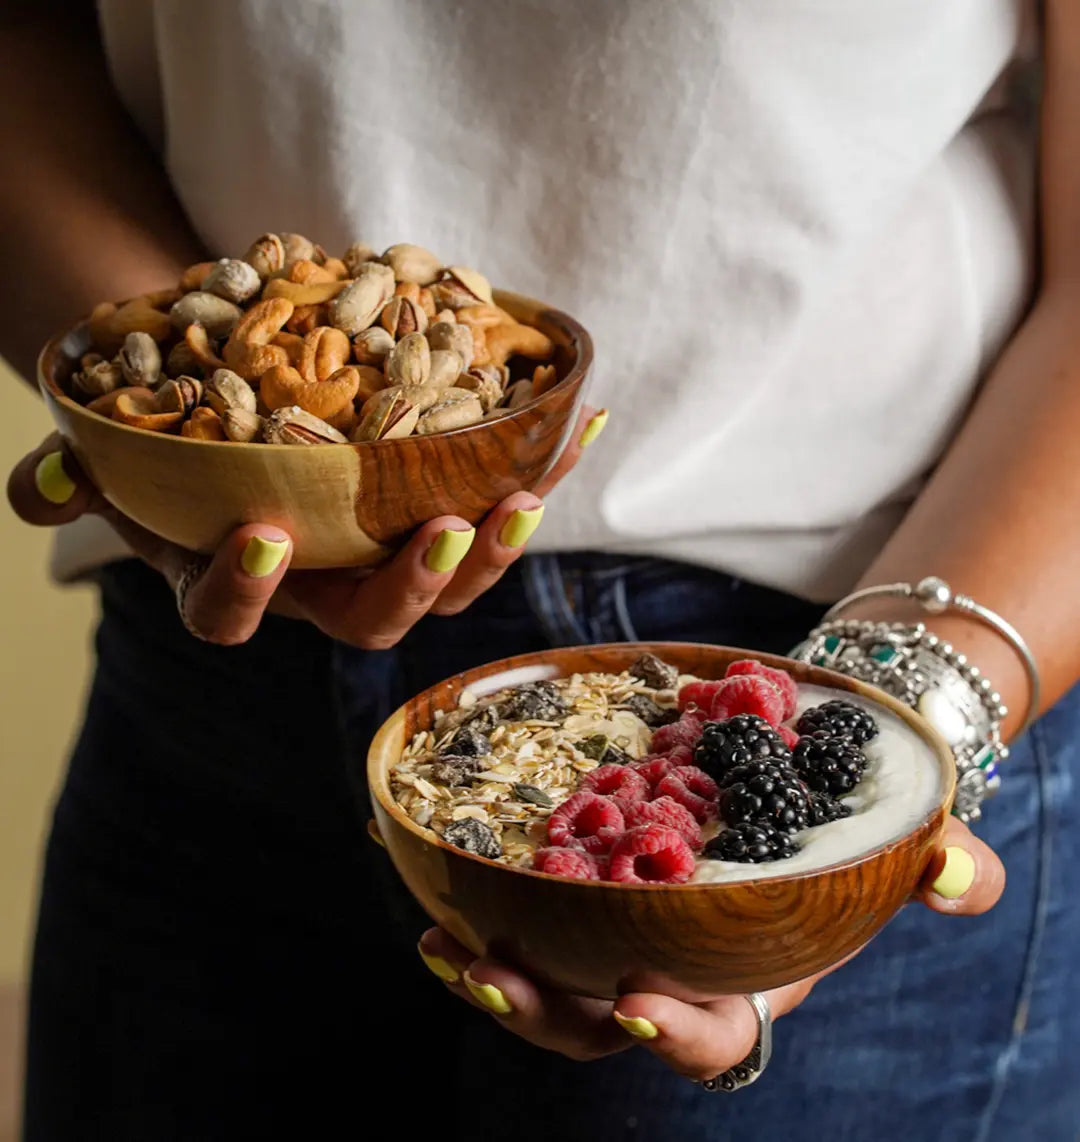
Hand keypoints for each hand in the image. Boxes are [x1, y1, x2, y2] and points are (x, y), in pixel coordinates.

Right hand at [7, 404, 606, 647]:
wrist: (248, 396)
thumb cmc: (178, 435)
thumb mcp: (120, 450)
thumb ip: (80, 472)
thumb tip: (40, 488)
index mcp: (239, 580)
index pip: (231, 616)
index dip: (244, 590)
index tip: (260, 534)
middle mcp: (322, 584)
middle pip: (373, 618)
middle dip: (412, 584)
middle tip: (440, 528)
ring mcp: (388, 554)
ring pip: (450, 580)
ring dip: (493, 546)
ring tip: (525, 496)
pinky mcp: (439, 513)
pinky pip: (494, 505)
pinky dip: (536, 471)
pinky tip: (577, 424)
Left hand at [417, 815, 1003, 1077]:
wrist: (788, 768)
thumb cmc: (842, 823)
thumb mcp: (898, 839)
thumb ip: (938, 862)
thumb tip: (959, 872)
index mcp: (745, 980)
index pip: (713, 1035)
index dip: (676, 1034)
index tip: (635, 1003)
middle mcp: (669, 971)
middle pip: (598, 1025)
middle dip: (544, 1014)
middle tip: (494, 978)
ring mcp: (614, 937)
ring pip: (546, 984)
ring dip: (490, 974)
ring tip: (440, 945)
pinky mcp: (577, 893)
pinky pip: (521, 921)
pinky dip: (475, 913)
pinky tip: (432, 891)